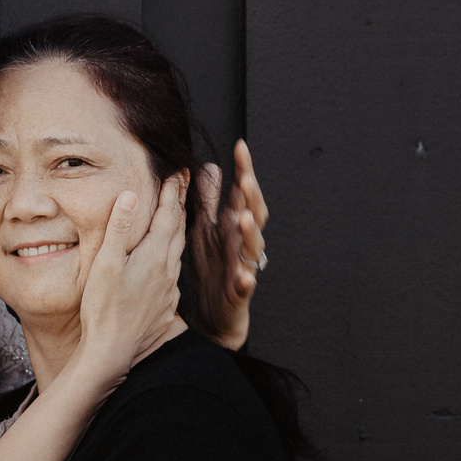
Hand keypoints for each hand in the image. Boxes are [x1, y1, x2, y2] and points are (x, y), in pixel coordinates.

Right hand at [75, 171, 186, 377]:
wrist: (113, 352)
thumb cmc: (103, 309)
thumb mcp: (105, 264)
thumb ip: (118, 229)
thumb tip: (130, 196)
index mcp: (154, 256)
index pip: (168, 215)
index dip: (172, 192)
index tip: (176, 172)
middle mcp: (167, 270)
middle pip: (179, 229)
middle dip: (180, 205)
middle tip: (183, 185)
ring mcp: (169, 289)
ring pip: (179, 251)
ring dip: (180, 229)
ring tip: (177, 215)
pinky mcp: (166, 305)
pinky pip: (175, 272)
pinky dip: (174, 255)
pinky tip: (168, 259)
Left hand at [202, 139, 269, 350]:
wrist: (212, 314)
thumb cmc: (212, 269)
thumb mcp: (206, 229)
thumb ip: (210, 200)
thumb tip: (212, 166)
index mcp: (234, 227)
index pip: (242, 194)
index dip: (243, 171)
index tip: (240, 146)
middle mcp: (243, 244)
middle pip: (253, 216)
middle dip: (252, 198)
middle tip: (246, 179)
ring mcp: (244, 268)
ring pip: (253, 248)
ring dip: (251, 233)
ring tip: (245, 219)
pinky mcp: (240, 293)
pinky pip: (246, 286)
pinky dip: (246, 280)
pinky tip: (245, 276)